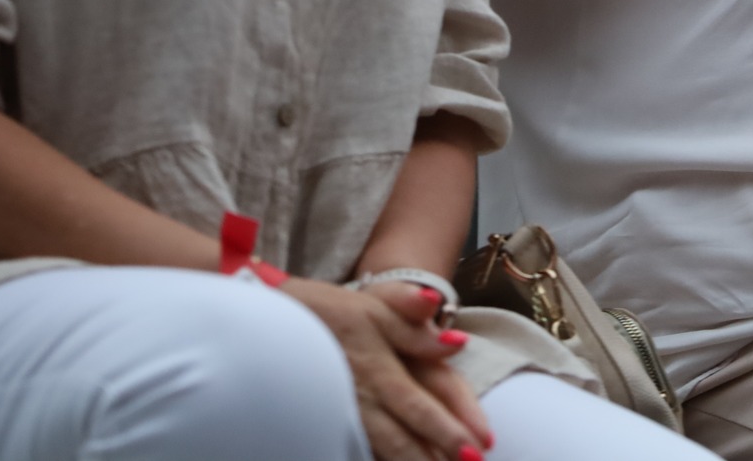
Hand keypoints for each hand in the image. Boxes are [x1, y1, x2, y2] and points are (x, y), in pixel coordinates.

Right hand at [281, 277, 491, 460]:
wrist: (271, 321)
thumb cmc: (328, 312)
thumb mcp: (374, 306)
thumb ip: (414, 322)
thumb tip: (458, 342)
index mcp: (381, 367)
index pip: (422, 403)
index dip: (450, 427)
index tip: (481, 445)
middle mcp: (363, 396)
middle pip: (403, 436)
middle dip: (435, 458)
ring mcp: (341, 414)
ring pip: (381, 449)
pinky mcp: (324, 423)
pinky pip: (354, 448)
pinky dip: (376, 459)